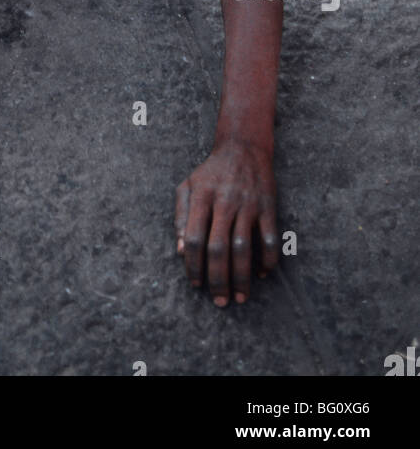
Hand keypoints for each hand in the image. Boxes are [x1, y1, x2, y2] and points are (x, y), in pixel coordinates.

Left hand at [175, 138, 277, 305]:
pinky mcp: (268, 206)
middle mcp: (224, 201)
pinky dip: (267, 260)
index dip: (193, 265)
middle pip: (218, 248)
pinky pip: (269, 238)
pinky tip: (261, 274)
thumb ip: (180, 216)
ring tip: (239, 297)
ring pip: (243, 248)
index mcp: (201, 196)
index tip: (195, 284)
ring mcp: (248, 204)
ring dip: (241, 277)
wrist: (243, 147)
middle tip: (219, 301)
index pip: (193, 238)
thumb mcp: (187, 186)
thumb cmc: (211, 172)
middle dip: (217, 279)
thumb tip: (179, 251)